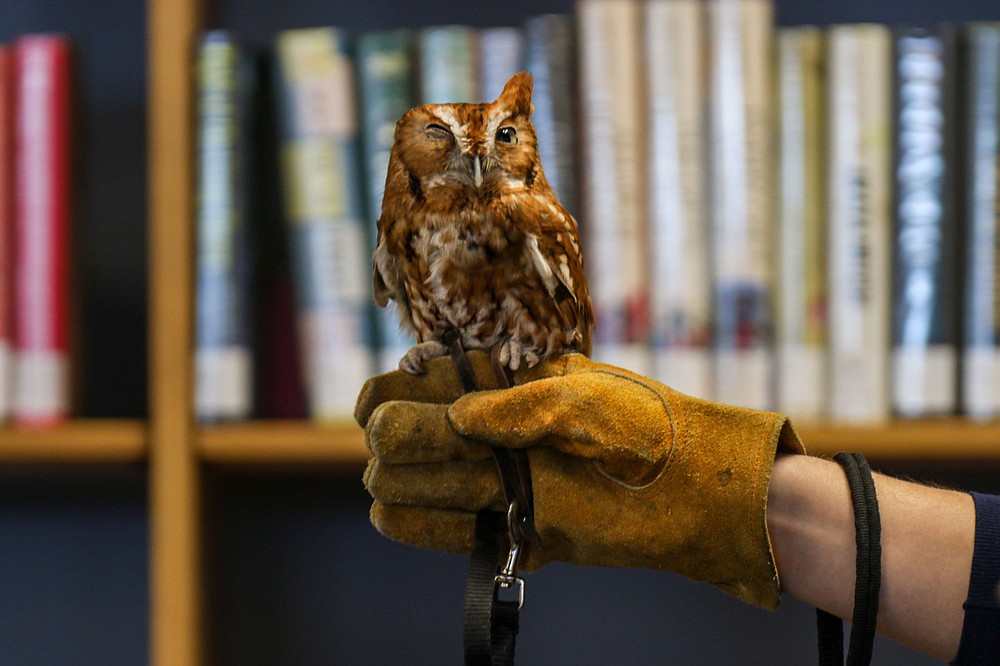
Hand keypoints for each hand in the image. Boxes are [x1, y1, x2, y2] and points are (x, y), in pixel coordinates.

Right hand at [355, 352, 802, 608]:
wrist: (700, 492)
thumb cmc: (647, 426)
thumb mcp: (583, 400)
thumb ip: (518, 407)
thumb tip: (455, 417)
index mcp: (509, 385)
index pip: (426, 381)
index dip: (393, 391)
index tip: (378, 407)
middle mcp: (498, 433)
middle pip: (415, 434)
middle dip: (395, 439)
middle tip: (391, 447)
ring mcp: (506, 483)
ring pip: (422, 483)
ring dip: (400, 481)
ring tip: (392, 479)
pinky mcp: (520, 530)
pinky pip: (455, 534)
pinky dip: (420, 526)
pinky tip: (394, 513)